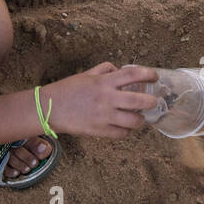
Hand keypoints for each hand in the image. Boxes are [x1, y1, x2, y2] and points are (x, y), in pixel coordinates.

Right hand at [40, 63, 159, 138]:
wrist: (48, 108)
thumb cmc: (68, 90)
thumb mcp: (87, 74)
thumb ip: (105, 70)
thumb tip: (120, 70)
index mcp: (104, 82)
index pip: (133, 75)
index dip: (148, 74)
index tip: (155, 76)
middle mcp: (107, 98)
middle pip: (140, 101)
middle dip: (152, 102)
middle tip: (153, 102)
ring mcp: (104, 116)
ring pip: (134, 121)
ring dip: (140, 120)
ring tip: (139, 117)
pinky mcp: (99, 131)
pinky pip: (121, 134)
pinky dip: (126, 131)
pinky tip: (124, 127)